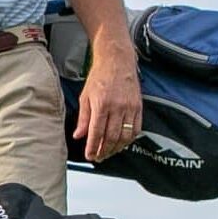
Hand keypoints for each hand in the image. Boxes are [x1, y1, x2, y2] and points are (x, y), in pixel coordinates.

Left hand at [73, 46, 141, 162]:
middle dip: (104, 150)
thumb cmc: (100, 77)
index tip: (90, 156)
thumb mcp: (85, 96)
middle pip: (111, 137)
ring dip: (117, 148)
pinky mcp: (139, 107)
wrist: (117, 61)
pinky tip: (122, 143)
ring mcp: (130, 107)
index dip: (93, 147)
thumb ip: (83, 118)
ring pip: (125, 135)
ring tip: (109, 152)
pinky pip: (136, 128)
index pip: (96, 132)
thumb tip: (78, 135)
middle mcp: (117, 107)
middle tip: (99, 157)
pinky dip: (129, 139)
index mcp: (101, 104)